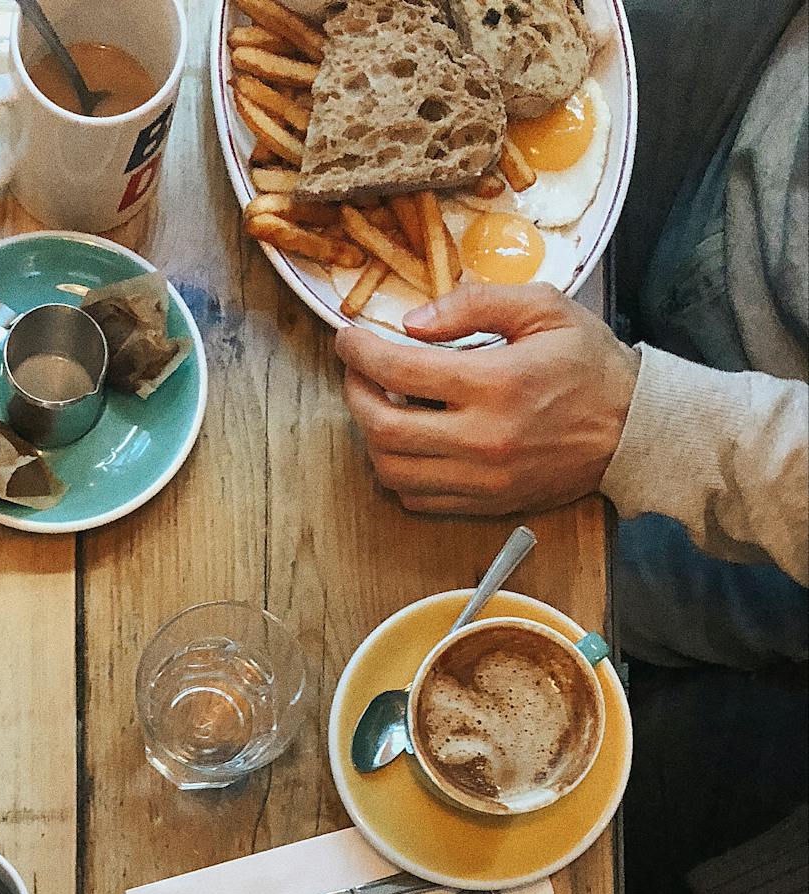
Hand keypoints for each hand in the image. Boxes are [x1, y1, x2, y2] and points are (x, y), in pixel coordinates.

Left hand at [334, 284, 639, 515]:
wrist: (632, 430)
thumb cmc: (589, 364)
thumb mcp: (543, 308)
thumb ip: (475, 304)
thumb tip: (412, 323)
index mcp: (496, 383)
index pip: (401, 369)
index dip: (361, 352)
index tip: (346, 338)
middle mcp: (482, 438)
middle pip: (383, 428)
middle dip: (355, 395)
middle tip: (357, 371)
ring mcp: (481, 479)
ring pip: (393, 470)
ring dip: (371, 437)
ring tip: (379, 404)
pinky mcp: (484, 503)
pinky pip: (417, 498)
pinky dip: (398, 471)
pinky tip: (407, 441)